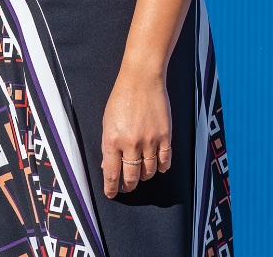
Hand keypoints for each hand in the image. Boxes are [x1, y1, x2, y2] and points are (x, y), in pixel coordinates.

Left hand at [101, 63, 171, 197]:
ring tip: (141, 173)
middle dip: (128, 185)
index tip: (111, 193)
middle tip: (127, 186)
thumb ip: (108, 146)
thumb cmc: (122, 97)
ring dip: (144, 176)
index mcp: (112, 140)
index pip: (112, 174)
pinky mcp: (165, 136)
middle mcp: (131, 144)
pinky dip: (161, 167)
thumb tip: (108, 166)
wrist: (142, 79)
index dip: (111, 188)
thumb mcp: (107, 121)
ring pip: (149, 172)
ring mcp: (150, 141)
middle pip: (131, 178)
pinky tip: (158, 166)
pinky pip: (165, 161)